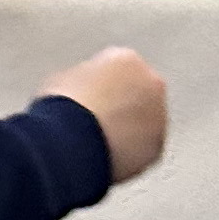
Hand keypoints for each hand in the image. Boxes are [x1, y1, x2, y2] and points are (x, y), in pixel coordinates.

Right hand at [38, 47, 167, 182]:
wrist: (70, 142)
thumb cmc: (62, 110)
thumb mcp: (60, 82)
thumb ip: (81, 82)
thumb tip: (80, 93)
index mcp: (126, 60)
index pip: (116, 70)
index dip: (98, 88)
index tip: (85, 101)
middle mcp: (150, 84)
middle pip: (137, 95)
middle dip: (119, 108)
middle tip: (92, 124)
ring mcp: (158, 117)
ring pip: (142, 125)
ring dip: (125, 133)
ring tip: (94, 146)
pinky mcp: (156, 147)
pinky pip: (141, 152)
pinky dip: (127, 156)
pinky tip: (102, 160)